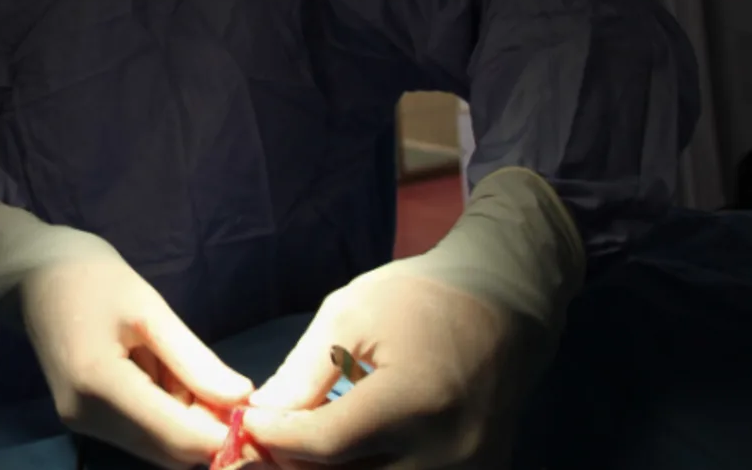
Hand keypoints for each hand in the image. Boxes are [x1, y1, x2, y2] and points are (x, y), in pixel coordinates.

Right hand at [0, 198, 253, 467]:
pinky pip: (140, 435)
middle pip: (170, 451)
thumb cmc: (91, 276)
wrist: (31, 274)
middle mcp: (86, 416)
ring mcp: (80, 422)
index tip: (261, 414)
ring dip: (189, 423)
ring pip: (157, 448)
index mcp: (100, 384)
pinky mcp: (82, 419)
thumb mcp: (149, 309)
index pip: (179, 436)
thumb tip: (243, 401)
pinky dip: (168, 417)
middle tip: (237, 390)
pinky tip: (170, 378)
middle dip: (211, 430)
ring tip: (196, 374)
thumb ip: (195, 361)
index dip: (227, 435)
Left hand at [241, 268, 518, 467]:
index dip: (274, 438)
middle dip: (293, 465)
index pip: (324, 445)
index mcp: (414, 403)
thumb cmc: (423, 298)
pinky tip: (340, 453)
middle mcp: (444, 452)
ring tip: (300, 447)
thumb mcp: (351, 316)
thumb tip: (259, 417)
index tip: (245, 421)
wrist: (506, 306)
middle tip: (264, 443)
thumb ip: (302, 374)